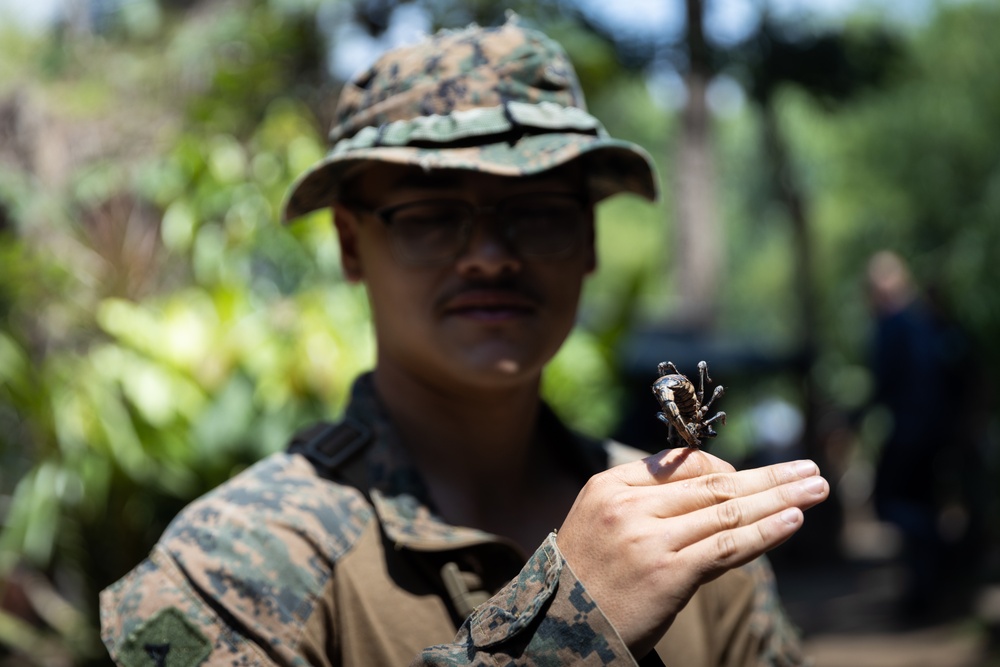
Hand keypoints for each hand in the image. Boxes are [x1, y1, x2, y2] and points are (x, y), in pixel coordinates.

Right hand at [555, 448, 827, 657]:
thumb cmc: (587, 577)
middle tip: (808, 470)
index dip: (727, 469)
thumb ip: (645, 500)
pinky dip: (764, 533)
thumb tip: (711, 484)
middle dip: (768, 477)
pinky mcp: (668, 574)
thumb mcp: (601, 521)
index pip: (683, 466)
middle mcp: (629, 506)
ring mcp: (649, 539)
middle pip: (713, 484)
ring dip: (779, 498)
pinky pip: (726, 547)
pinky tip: (792, 520)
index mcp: (610, 485)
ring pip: (727, 512)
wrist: (560, 628)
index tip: (756, 478)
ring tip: (815, 489)